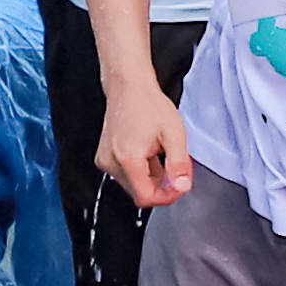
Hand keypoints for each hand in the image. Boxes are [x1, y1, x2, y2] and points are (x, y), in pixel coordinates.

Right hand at [91, 68, 195, 207]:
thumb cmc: (148, 105)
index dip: (167, 196)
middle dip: (161, 185)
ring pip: (133, 185)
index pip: (146, 197)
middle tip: (174, 164)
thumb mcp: (174, 134)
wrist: (128, 87)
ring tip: (159, 152)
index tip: (180, 185)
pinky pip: (125, 175)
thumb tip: (182, 188)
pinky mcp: (104, 158)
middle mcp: (111, 162)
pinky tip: (148, 151)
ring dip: (151, 177)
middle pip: (139, 193)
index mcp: (127, 159)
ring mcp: (105, 160)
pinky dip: (141, 169)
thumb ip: (179, 165)